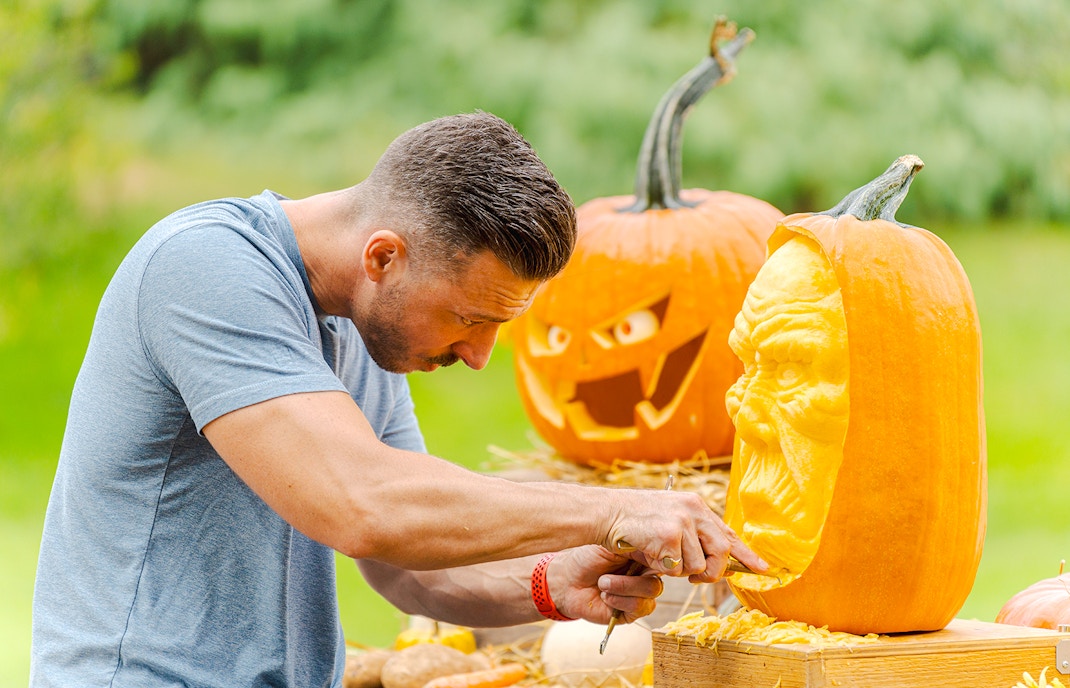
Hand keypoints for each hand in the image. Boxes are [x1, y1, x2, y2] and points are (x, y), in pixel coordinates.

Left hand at [548, 545, 663, 624]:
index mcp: (644, 556)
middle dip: (634, 573)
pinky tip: (605, 596)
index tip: (641, 555)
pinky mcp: (631, 612)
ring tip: (602, 583)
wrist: (566, 581)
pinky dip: (620, 600)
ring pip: (651, 591)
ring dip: (623, 587)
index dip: (659, 557)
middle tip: (607, 573)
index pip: (665, 557)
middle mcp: (645, 575)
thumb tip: (660, 546)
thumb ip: (637, 546)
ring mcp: (640, 594)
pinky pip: (640, 606)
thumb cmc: (586, 558)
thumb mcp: (612, 544)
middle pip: (661, 573)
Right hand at [604, 489, 768, 582]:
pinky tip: (651, 554)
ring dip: (680, 571)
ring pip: (698, 566)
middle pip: (722, 552)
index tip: (763, 569)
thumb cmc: (634, 521)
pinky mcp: (670, 535)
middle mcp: (694, 510)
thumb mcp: (670, 521)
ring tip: (660, 556)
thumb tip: (714, 562)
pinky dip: (664, 570)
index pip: (728, 533)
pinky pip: (678, 569)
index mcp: (696, 506)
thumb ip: (693, 536)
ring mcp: (682, 522)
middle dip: (712, 572)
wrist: (607, 512)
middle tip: (696, 578)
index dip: (747, 554)